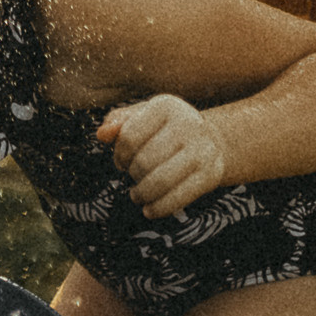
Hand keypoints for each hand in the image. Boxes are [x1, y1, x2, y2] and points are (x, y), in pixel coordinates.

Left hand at [97, 94, 229, 218]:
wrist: (213, 140)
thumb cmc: (168, 128)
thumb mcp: (144, 116)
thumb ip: (118, 123)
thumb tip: (101, 135)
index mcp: (166, 105)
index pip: (129, 136)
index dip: (119, 154)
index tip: (120, 162)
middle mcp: (188, 124)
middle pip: (144, 160)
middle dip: (132, 174)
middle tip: (132, 177)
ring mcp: (202, 150)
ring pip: (159, 181)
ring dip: (142, 194)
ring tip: (137, 195)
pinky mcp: (211, 175)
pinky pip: (178, 198)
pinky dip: (159, 208)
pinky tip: (149, 210)